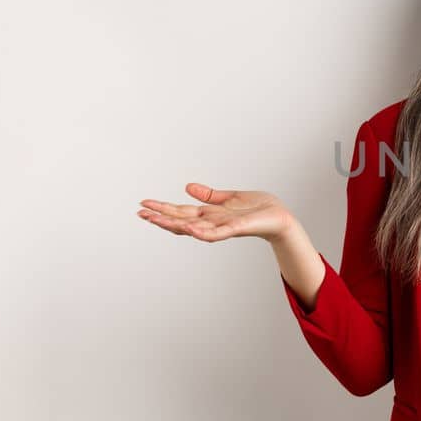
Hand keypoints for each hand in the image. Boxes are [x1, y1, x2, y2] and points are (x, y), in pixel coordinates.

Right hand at [137, 182, 299, 242]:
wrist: (280, 217)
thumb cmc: (258, 209)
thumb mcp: (229, 197)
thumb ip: (209, 195)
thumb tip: (187, 187)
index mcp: (209, 214)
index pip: (180, 212)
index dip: (162, 208)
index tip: (143, 204)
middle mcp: (212, 222)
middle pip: (180, 221)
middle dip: (160, 217)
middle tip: (140, 213)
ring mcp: (222, 228)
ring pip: (192, 229)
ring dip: (173, 224)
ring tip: (155, 219)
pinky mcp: (235, 229)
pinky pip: (215, 233)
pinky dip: (201, 231)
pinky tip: (188, 227)